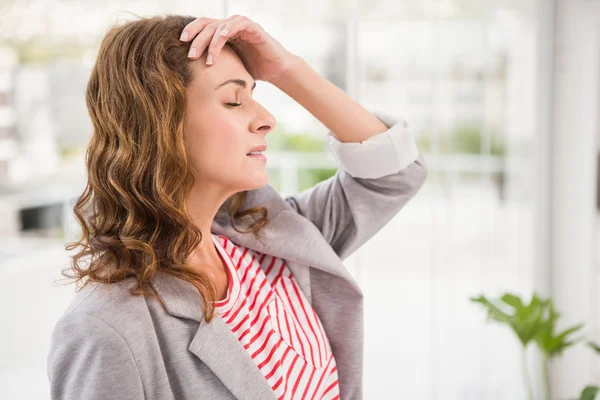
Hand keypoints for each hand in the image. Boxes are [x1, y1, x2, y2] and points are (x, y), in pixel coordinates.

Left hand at [179, 15, 301, 82]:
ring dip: (210, 41)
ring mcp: (242, 25)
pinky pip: (238, 24)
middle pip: (207, 25)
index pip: (202, 27)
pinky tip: (221, 38)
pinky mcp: (253, 28)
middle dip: (196, 40)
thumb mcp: (228, 67)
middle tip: (190, 55)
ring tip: (205, 58)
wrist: (276, 70)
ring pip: (220, 26)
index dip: (190, 32)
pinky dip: (228, 30)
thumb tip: (189, 77)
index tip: (179, 44)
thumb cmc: (253, 70)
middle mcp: (230, 26)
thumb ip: (213, 64)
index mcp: (223, 33)